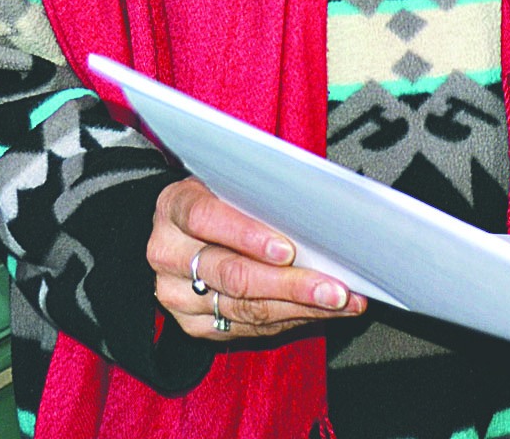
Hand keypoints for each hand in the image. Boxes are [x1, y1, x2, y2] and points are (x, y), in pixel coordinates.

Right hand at [149, 177, 366, 341]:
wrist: (183, 233)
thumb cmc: (223, 197)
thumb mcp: (231, 181)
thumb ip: (261, 192)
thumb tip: (319, 209)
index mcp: (174, 206)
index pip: (206, 218)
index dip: (248, 235)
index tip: (289, 250)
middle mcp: (168, 253)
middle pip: (231, 274)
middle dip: (290, 284)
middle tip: (335, 289)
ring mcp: (176, 294)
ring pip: (242, 307)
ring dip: (299, 308)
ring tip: (341, 303)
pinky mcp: (192, 324)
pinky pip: (244, 328)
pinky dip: (289, 320)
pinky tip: (321, 313)